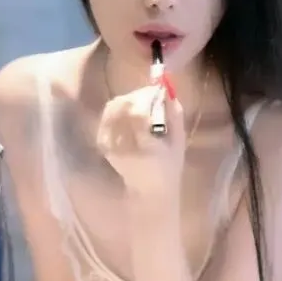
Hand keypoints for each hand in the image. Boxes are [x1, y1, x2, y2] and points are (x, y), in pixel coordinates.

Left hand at [95, 81, 184, 200]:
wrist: (148, 189)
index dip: (146, 97)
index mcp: (146, 148)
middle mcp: (124, 146)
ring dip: (127, 99)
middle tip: (150, 94)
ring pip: (112, 109)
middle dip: (137, 96)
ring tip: (141, 102)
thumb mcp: (179, 142)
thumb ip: (175, 116)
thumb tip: (168, 91)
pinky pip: (106, 117)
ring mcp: (110, 145)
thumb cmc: (168, 166)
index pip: (138, 115)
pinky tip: (129, 111)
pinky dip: (117, 108)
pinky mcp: (102, 144)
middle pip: (122, 109)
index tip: (157, 91)